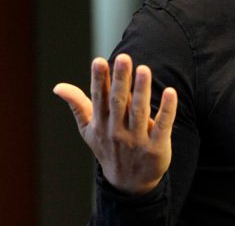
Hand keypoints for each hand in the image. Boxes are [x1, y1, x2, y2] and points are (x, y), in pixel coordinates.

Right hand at [53, 53, 176, 194]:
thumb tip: (58, 87)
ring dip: (142, 90)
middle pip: (119, 102)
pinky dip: (167, 110)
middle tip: (124, 58)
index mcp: (102, 123)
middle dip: (121, 80)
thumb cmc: (108, 148)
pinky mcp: (156, 147)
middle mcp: (117, 130)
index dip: (99, 80)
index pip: (99, 98)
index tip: (99, 61)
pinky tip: (171, 92)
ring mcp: (137, 139)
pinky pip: (163, 126)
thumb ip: (77, 105)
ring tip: (144, 69)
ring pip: (139, 111)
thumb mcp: (89, 129)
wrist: (129, 183)